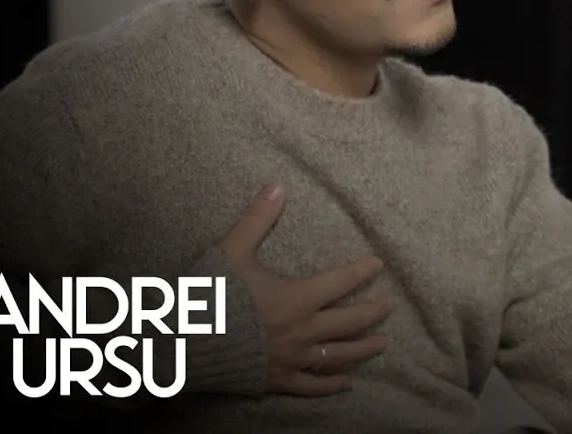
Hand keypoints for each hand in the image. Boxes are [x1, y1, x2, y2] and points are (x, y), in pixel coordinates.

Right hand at [220, 182, 391, 395]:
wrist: (183, 348)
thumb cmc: (208, 298)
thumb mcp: (232, 252)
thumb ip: (258, 219)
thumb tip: (277, 185)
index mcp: (297, 298)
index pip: (341, 282)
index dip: (361, 272)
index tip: (378, 264)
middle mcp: (302, 331)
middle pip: (349, 322)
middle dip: (372, 313)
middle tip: (388, 306)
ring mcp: (292, 359)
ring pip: (338, 356)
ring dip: (362, 349)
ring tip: (381, 344)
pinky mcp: (278, 381)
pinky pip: (312, 386)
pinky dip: (331, 385)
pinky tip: (346, 384)